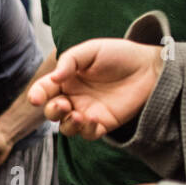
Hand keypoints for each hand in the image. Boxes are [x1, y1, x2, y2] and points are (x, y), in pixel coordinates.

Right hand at [28, 38, 163, 138]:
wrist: (149, 67)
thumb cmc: (119, 55)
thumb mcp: (91, 50)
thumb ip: (69, 61)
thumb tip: (54, 78)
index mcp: (66, 79)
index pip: (45, 89)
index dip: (37, 94)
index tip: (36, 98)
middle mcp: (73, 97)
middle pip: (52, 111)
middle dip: (52, 110)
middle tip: (63, 105)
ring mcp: (87, 112)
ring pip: (66, 126)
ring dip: (67, 124)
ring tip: (78, 115)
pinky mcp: (102, 124)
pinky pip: (87, 134)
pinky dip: (85, 130)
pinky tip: (92, 120)